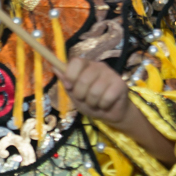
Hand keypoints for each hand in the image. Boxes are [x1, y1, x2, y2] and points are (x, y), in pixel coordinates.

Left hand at [56, 58, 175, 165]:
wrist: (109, 112)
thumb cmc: (90, 101)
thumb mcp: (74, 93)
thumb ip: (66, 81)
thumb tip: (54, 67)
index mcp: (85, 66)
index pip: (76, 62)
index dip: (70, 76)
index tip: (70, 87)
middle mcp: (99, 66)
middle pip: (83, 79)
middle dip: (80, 95)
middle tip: (85, 99)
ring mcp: (111, 74)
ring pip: (95, 91)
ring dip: (92, 103)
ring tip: (95, 103)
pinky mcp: (120, 84)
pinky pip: (106, 98)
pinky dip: (103, 105)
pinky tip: (105, 104)